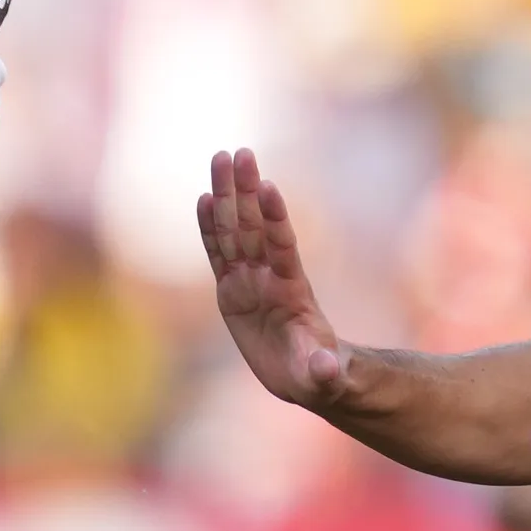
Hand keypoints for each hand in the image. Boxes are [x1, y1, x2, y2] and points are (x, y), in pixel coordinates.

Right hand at [196, 148, 353, 411]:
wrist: (305, 374)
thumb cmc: (317, 375)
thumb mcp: (322, 377)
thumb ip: (322, 371)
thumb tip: (326, 371)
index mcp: (292, 292)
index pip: (283, 247)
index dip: (275, 219)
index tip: (269, 187)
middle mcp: (270, 277)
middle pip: (255, 227)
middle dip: (246, 191)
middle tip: (239, 153)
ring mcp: (250, 280)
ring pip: (235, 231)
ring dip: (227, 196)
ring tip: (221, 157)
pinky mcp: (231, 291)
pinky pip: (217, 254)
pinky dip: (209, 228)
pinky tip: (204, 199)